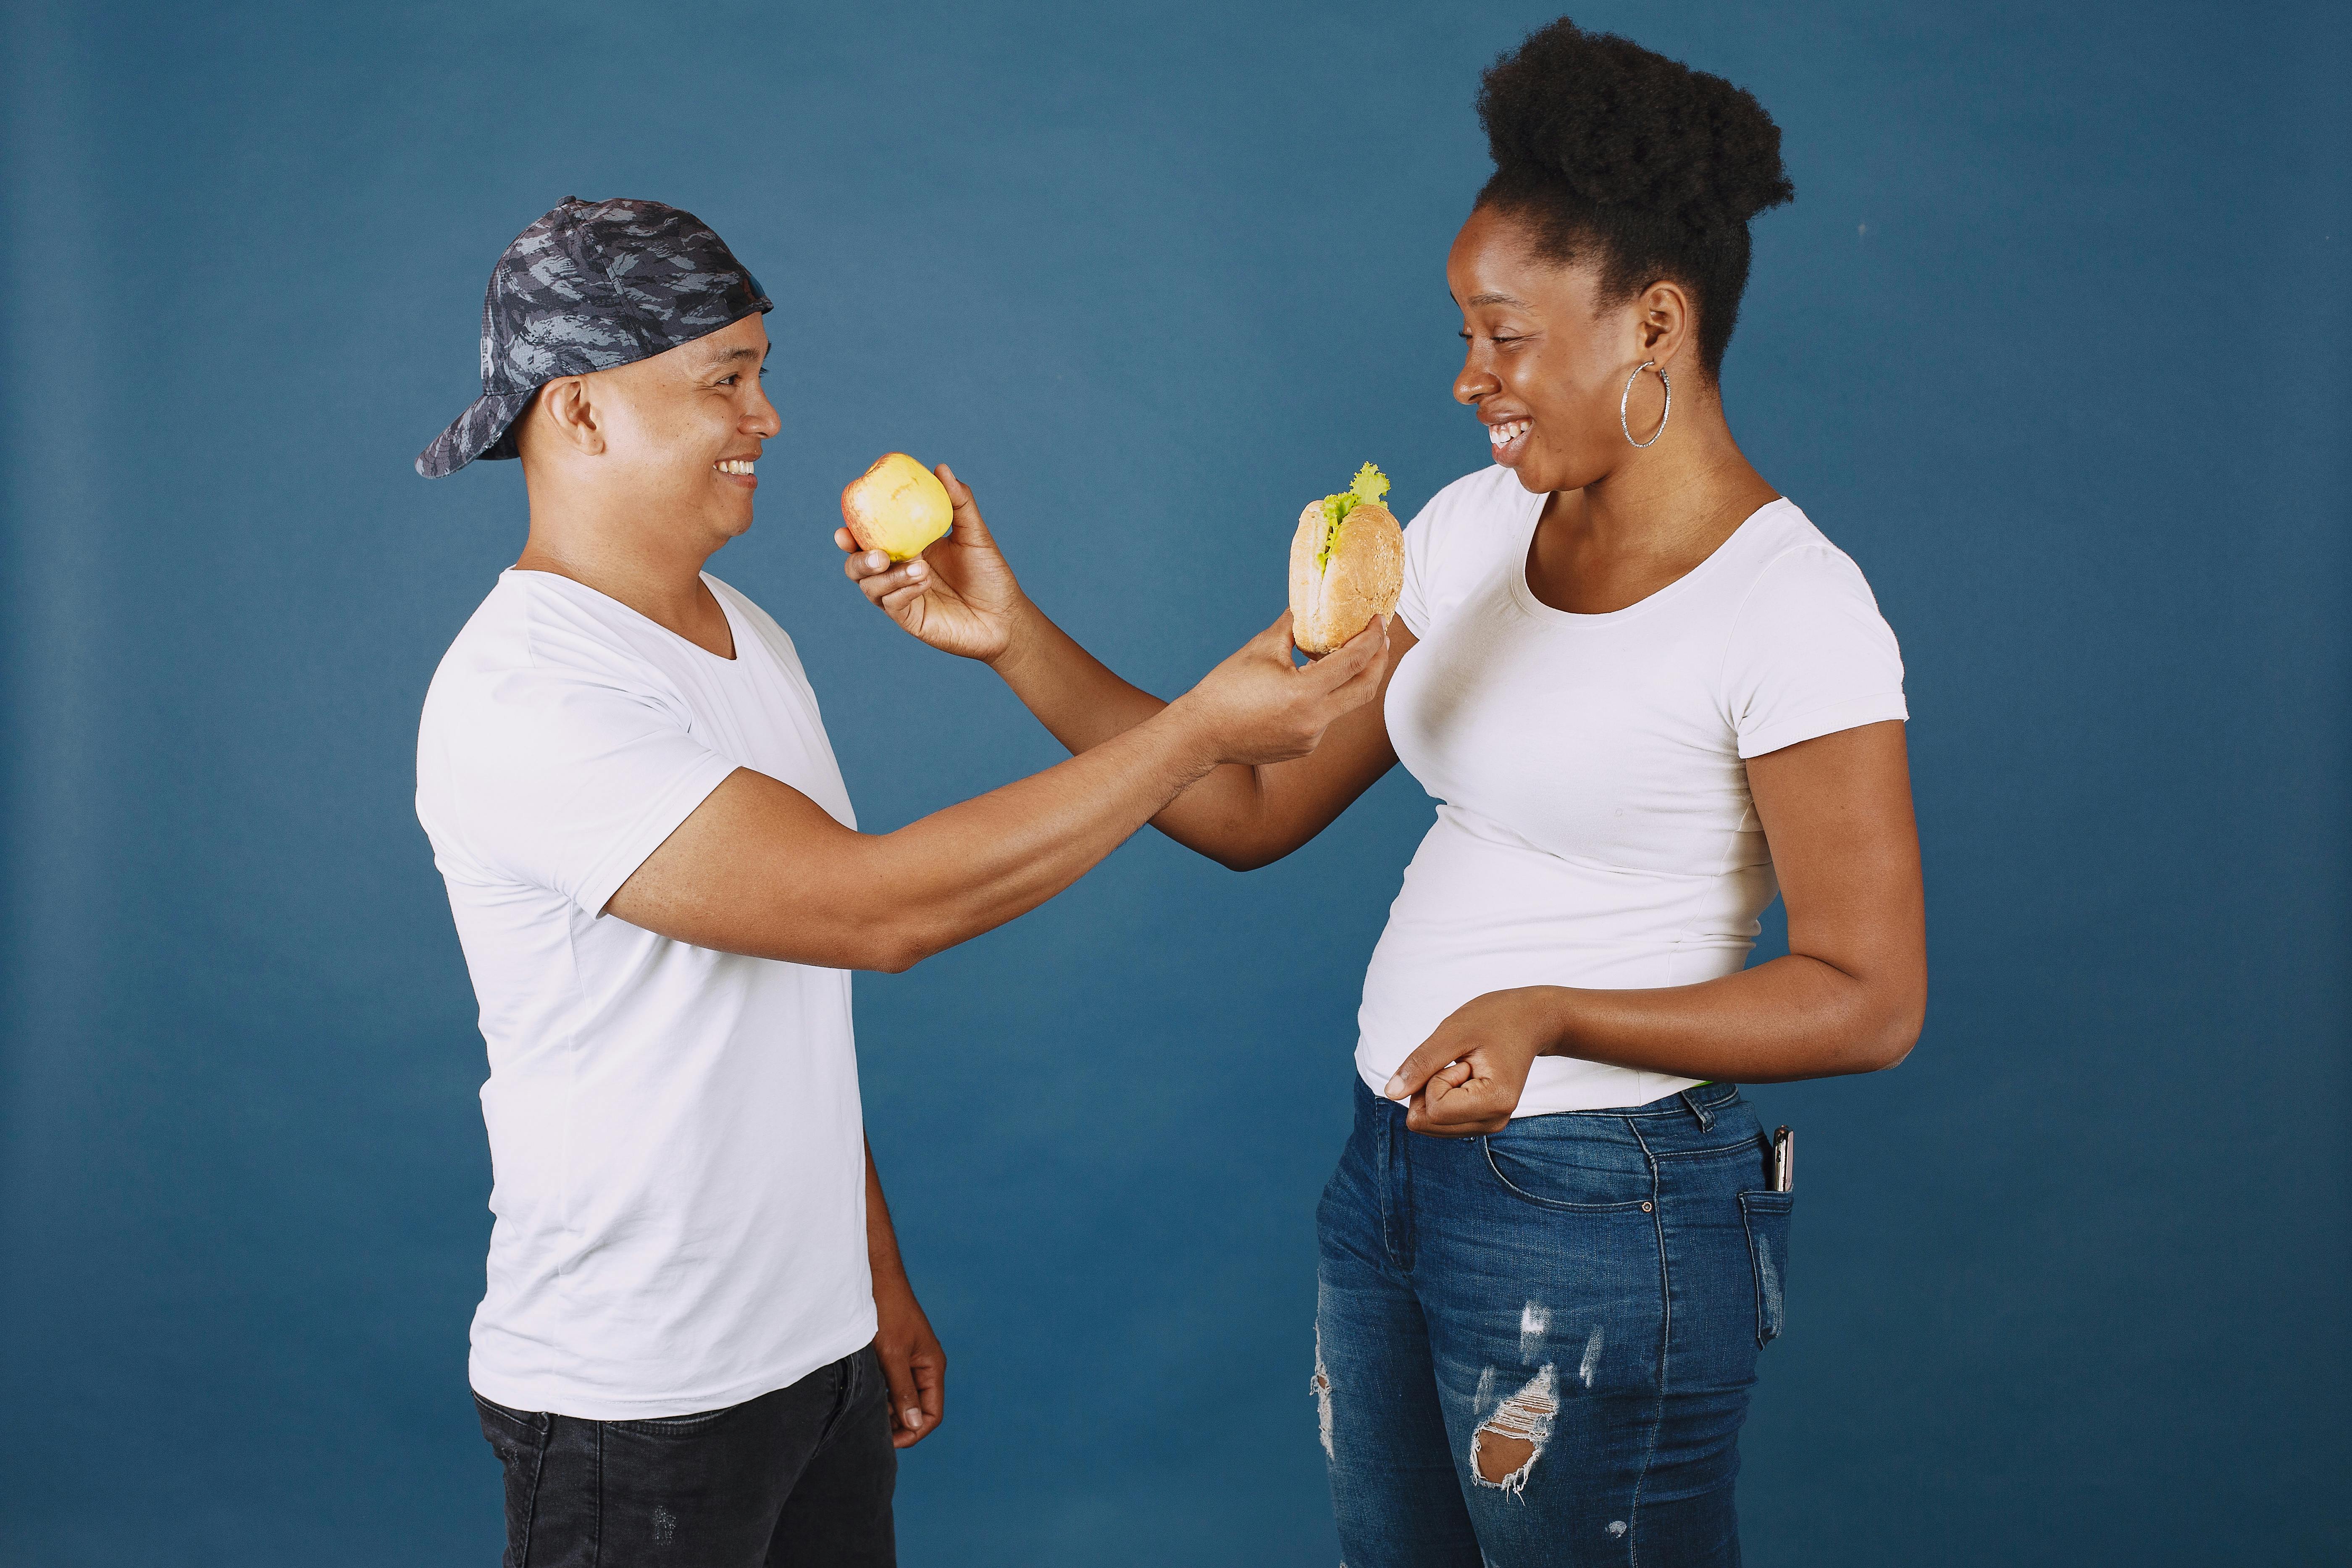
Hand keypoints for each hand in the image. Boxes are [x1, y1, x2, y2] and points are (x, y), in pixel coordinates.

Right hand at [839, 464, 1028, 662]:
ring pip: (871, 587)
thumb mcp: (974, 533)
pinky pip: (893, 604)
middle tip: (877, 554)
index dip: (851, 534)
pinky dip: (903, 590)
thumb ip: (958, 502)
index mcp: (906, 548)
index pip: (868, 539)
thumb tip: (941, 468)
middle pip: (858, 566)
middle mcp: (897, 573)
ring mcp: (901, 596)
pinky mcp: (910, 619)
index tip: (844, 527)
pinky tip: (924, 582)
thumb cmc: (989, 574)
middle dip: (858, 559)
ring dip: (889, 576)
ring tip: (920, 566)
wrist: (1005, 615)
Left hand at [871, 1273, 945, 1448]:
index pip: (932, 1413)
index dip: (913, 1431)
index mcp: (932, 1366)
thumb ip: (903, 1390)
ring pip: (904, 1398)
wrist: (875, 1278)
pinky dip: (881, 1395)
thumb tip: (912, 1423)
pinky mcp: (895, 1355)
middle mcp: (925, 1366)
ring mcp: (910, 1361)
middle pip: (918, 1409)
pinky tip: (864, 1396)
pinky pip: (893, 1384)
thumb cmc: (887, 1311)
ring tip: (865, 1413)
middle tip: (871, 1430)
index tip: (887, 1441)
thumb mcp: (893, 1355)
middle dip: (899, 1423)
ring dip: (888, 1410)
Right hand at [1172, 612, 1388, 767]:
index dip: (1372, 638)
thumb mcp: (1261, 649)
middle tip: (1381, 638)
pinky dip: (1327, 698)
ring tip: (1345, 654)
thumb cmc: (1225, 691)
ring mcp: (1311, 738)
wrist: (1202, 734)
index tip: (1379, 621)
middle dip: (1379, 661)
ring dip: (1351, 679)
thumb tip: (1310, 605)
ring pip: (1345, 704)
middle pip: (1365, 689)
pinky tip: (1313, 684)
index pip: (1354, 662)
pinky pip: (1327, 718)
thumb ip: (1293, 626)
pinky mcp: (1305, 748)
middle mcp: (1314, 721)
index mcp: (1304, 694)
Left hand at [1383, 987, 1559, 1136]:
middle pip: (1428, 1123)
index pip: (1434, 1110)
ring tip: (1466, 1067)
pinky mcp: (1481, 1122)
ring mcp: (1489, 1125)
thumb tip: (1391, 1094)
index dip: (1434, 1079)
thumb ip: (1421, 1064)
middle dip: (1431, 1088)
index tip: (1461, 1059)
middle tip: (1461, 1063)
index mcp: (1495, 1102)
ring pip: (1430, 1124)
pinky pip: (1439, 1120)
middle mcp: (1494, 1122)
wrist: (1529, 1021)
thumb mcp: (1453, 1033)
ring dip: (1436, 1091)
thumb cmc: (1495, 1019)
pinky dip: (1441, 1096)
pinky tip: (1465, 1076)